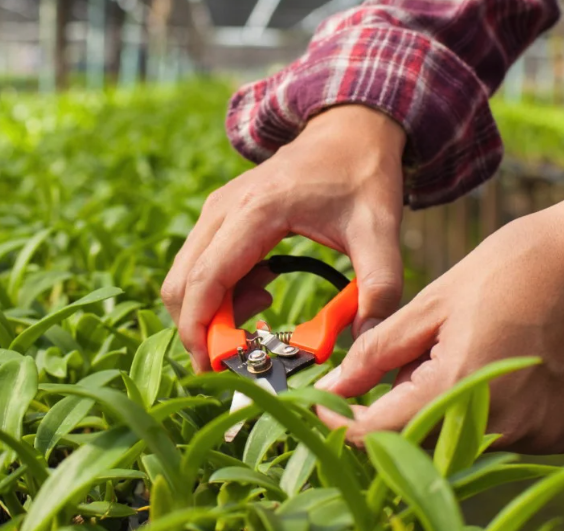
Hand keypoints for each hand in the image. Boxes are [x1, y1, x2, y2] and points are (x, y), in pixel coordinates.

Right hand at [162, 105, 406, 370]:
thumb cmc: (364, 176)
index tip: (217, 368)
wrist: (350, 130)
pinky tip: (263, 289)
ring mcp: (217, 210)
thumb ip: (381, 287)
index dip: (202, 331)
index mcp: (257, 210)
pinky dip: (219, 293)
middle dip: (202, 329)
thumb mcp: (381, 231)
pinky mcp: (221, 215)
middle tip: (247, 352)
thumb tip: (367, 343)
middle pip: (182, 284)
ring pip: (186, 277)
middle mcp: (224, 208)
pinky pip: (200, 265)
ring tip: (266, 309)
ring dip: (213, 311)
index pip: (206, 280)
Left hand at [315, 184, 563, 452]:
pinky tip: (493, 366)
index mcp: (460, 386)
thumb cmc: (518, 265)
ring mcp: (537, 435)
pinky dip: (481, 412)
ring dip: (438, 411)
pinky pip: (500, 438)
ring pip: (457, 442)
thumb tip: (333, 388)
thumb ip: (378, 352)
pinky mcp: (561, 435)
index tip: (324, 406)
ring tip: (458, 351)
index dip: (341, 423)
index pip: (376, 434)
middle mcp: (502, 426)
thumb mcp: (435, 301)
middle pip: (417, 442)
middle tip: (403, 359)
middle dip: (393, 410)